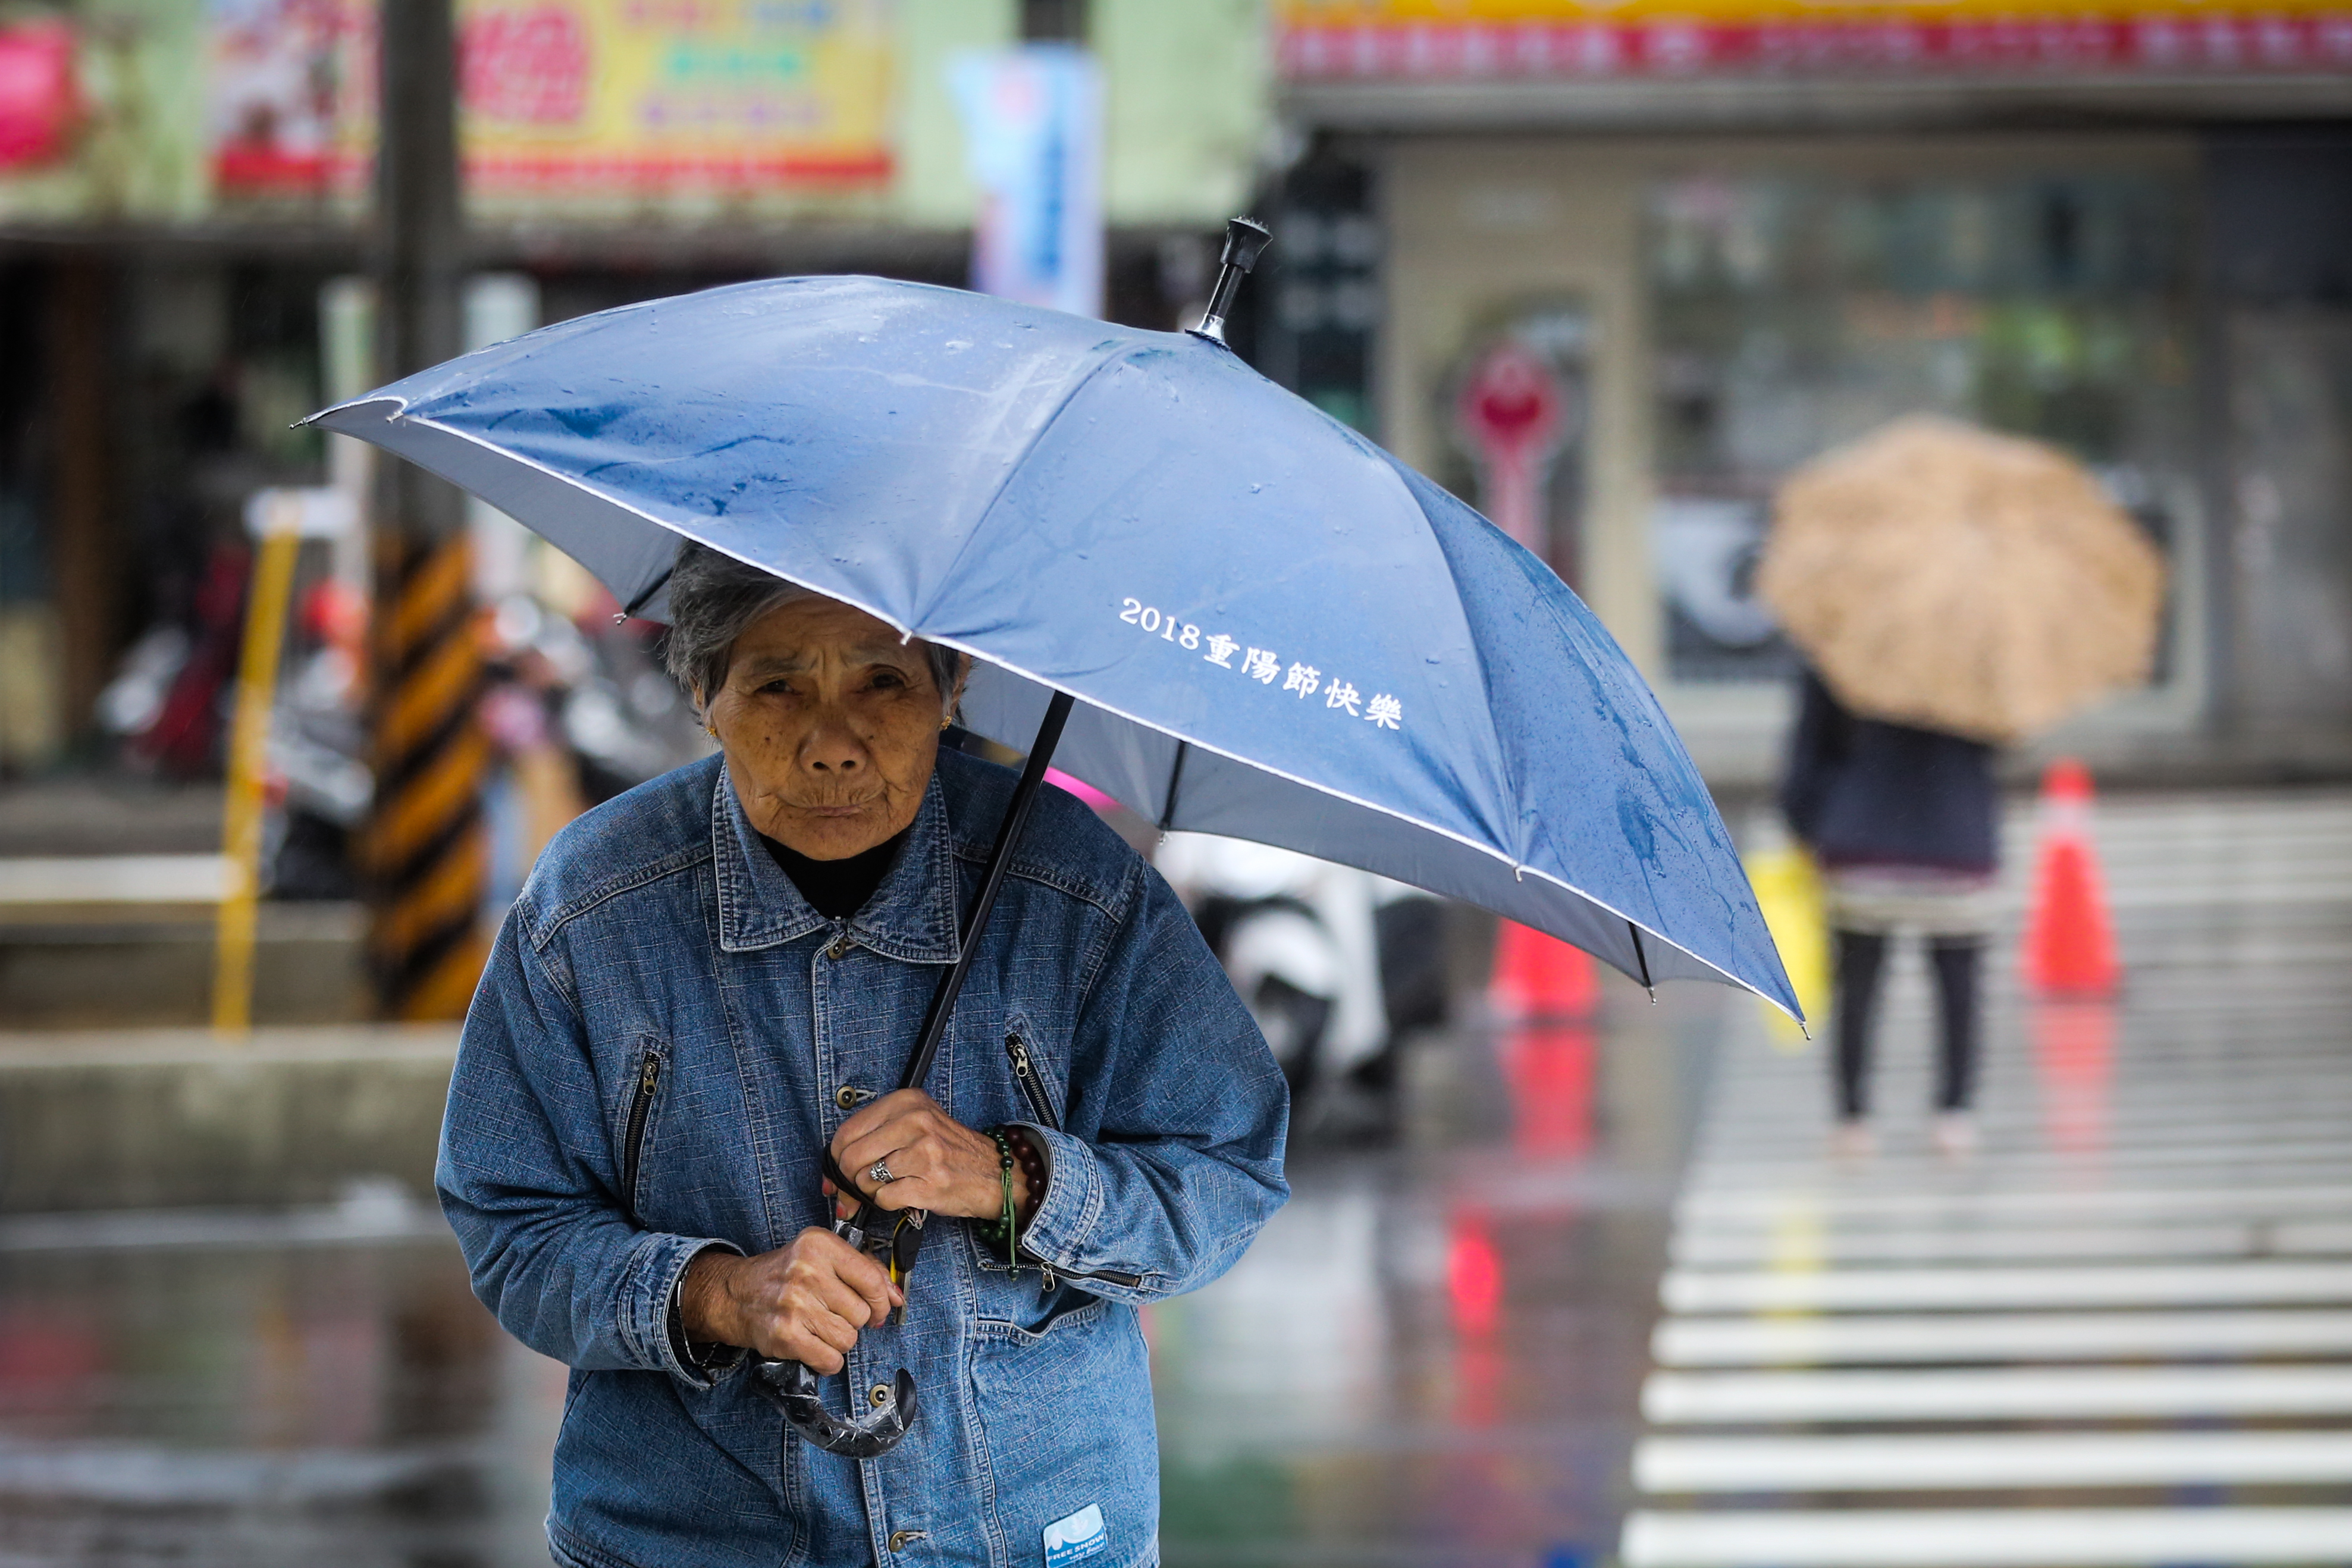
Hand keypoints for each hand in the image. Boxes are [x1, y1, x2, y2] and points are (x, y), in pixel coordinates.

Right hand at [679, 1231, 901, 1373]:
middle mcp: (806, 1271)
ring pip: (848, 1338)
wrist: (736, 1295)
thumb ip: (864, 1269)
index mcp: (819, 1245)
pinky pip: (830, 1360)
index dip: (882, 1300)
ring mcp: (794, 1304)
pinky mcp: (785, 1335)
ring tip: (820, 1328)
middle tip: (835, 1316)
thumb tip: (896, 1297)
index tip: (880, 1309)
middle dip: (855, 1321)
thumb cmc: (785, 1275)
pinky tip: (815, 1347)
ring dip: (839, 1341)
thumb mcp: (822, 1257)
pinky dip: (828, 1361)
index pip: (871, 1279)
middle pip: (861, 1313)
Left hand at [827, 1089, 1028, 1221]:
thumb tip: (830, 1176)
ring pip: (866, 1180)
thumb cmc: (949, 1151)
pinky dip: (888, 1203)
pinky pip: (885, 1199)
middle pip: (851, 1157)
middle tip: (858, 1188)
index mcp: (907, 1101)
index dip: (835, 1158)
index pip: (847, 1131)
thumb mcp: (915, 1126)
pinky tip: (905, 1194)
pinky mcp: (930, 1182)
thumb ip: (872, 1140)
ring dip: (871, 1192)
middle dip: (848, 1180)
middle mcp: (916, 1121)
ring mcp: (925, 1152)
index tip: (836, 1174)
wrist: (995, 1172)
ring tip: (892, 1185)